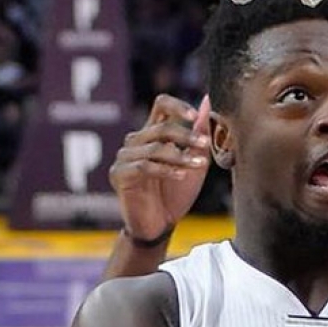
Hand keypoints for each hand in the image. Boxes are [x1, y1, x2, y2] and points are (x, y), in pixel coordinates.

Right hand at [110, 94, 211, 240]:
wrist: (161, 224)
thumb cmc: (178, 193)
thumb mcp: (195, 161)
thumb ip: (199, 133)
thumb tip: (208, 101)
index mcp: (154, 133)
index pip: (161, 104)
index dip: (178, 106)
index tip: (195, 117)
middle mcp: (136, 141)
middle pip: (162, 127)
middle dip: (187, 137)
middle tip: (205, 147)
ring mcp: (125, 157)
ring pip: (155, 147)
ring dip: (180, 156)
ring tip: (198, 165)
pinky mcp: (119, 174)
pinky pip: (144, 166)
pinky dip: (166, 170)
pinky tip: (181, 176)